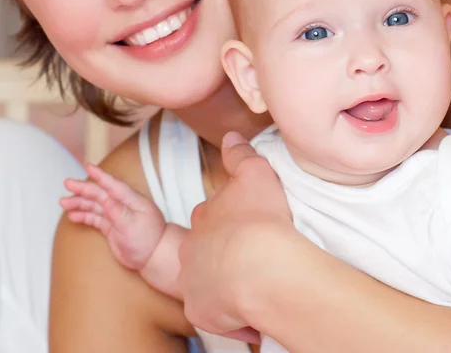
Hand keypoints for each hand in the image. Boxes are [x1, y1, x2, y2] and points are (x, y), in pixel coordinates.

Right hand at [61, 164, 165, 271]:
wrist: (154, 256)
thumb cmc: (149, 239)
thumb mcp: (134, 225)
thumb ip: (119, 212)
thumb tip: (106, 200)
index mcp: (131, 200)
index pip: (113, 185)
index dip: (101, 175)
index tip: (88, 166)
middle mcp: (122, 205)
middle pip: (100, 193)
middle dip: (83, 188)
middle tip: (67, 183)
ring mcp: (116, 215)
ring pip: (95, 205)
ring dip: (79, 202)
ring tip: (63, 202)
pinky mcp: (111, 227)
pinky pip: (95, 218)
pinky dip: (84, 216)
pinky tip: (72, 215)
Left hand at [178, 132, 293, 338]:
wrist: (259, 266)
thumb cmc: (259, 218)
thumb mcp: (255, 173)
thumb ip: (240, 154)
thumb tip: (230, 135)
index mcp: (204, 217)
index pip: (210, 215)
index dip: (227, 219)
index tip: (245, 224)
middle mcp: (191, 249)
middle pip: (204, 250)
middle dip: (221, 252)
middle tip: (249, 255)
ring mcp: (193, 282)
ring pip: (207, 282)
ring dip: (224, 283)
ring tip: (252, 283)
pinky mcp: (201, 311)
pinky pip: (216, 314)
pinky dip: (231, 314)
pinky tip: (252, 309)